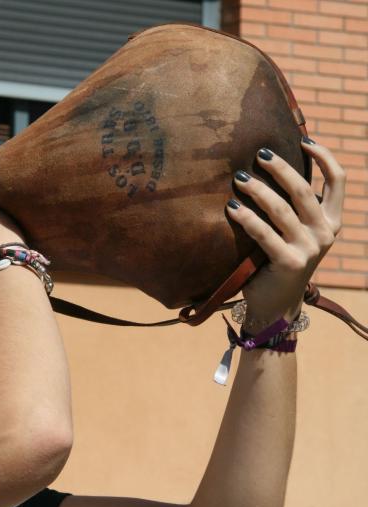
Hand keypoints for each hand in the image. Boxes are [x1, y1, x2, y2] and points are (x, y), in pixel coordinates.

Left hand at [226, 140, 344, 334]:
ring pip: (281, 209)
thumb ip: (291, 207)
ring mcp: (309, 248)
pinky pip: (263, 233)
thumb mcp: (294, 231)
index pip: (338, 181)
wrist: (275, 304)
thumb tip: (268, 166)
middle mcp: (325, 233)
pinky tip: (230, 208)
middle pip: (303, 190)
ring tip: (238, 179)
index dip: (325, 157)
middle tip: (258, 154)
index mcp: (331, 221)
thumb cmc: (278, 260)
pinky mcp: (289, 262)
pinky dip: (246, 218)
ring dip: (258, 190)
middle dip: (280, 168)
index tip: (304, 140)